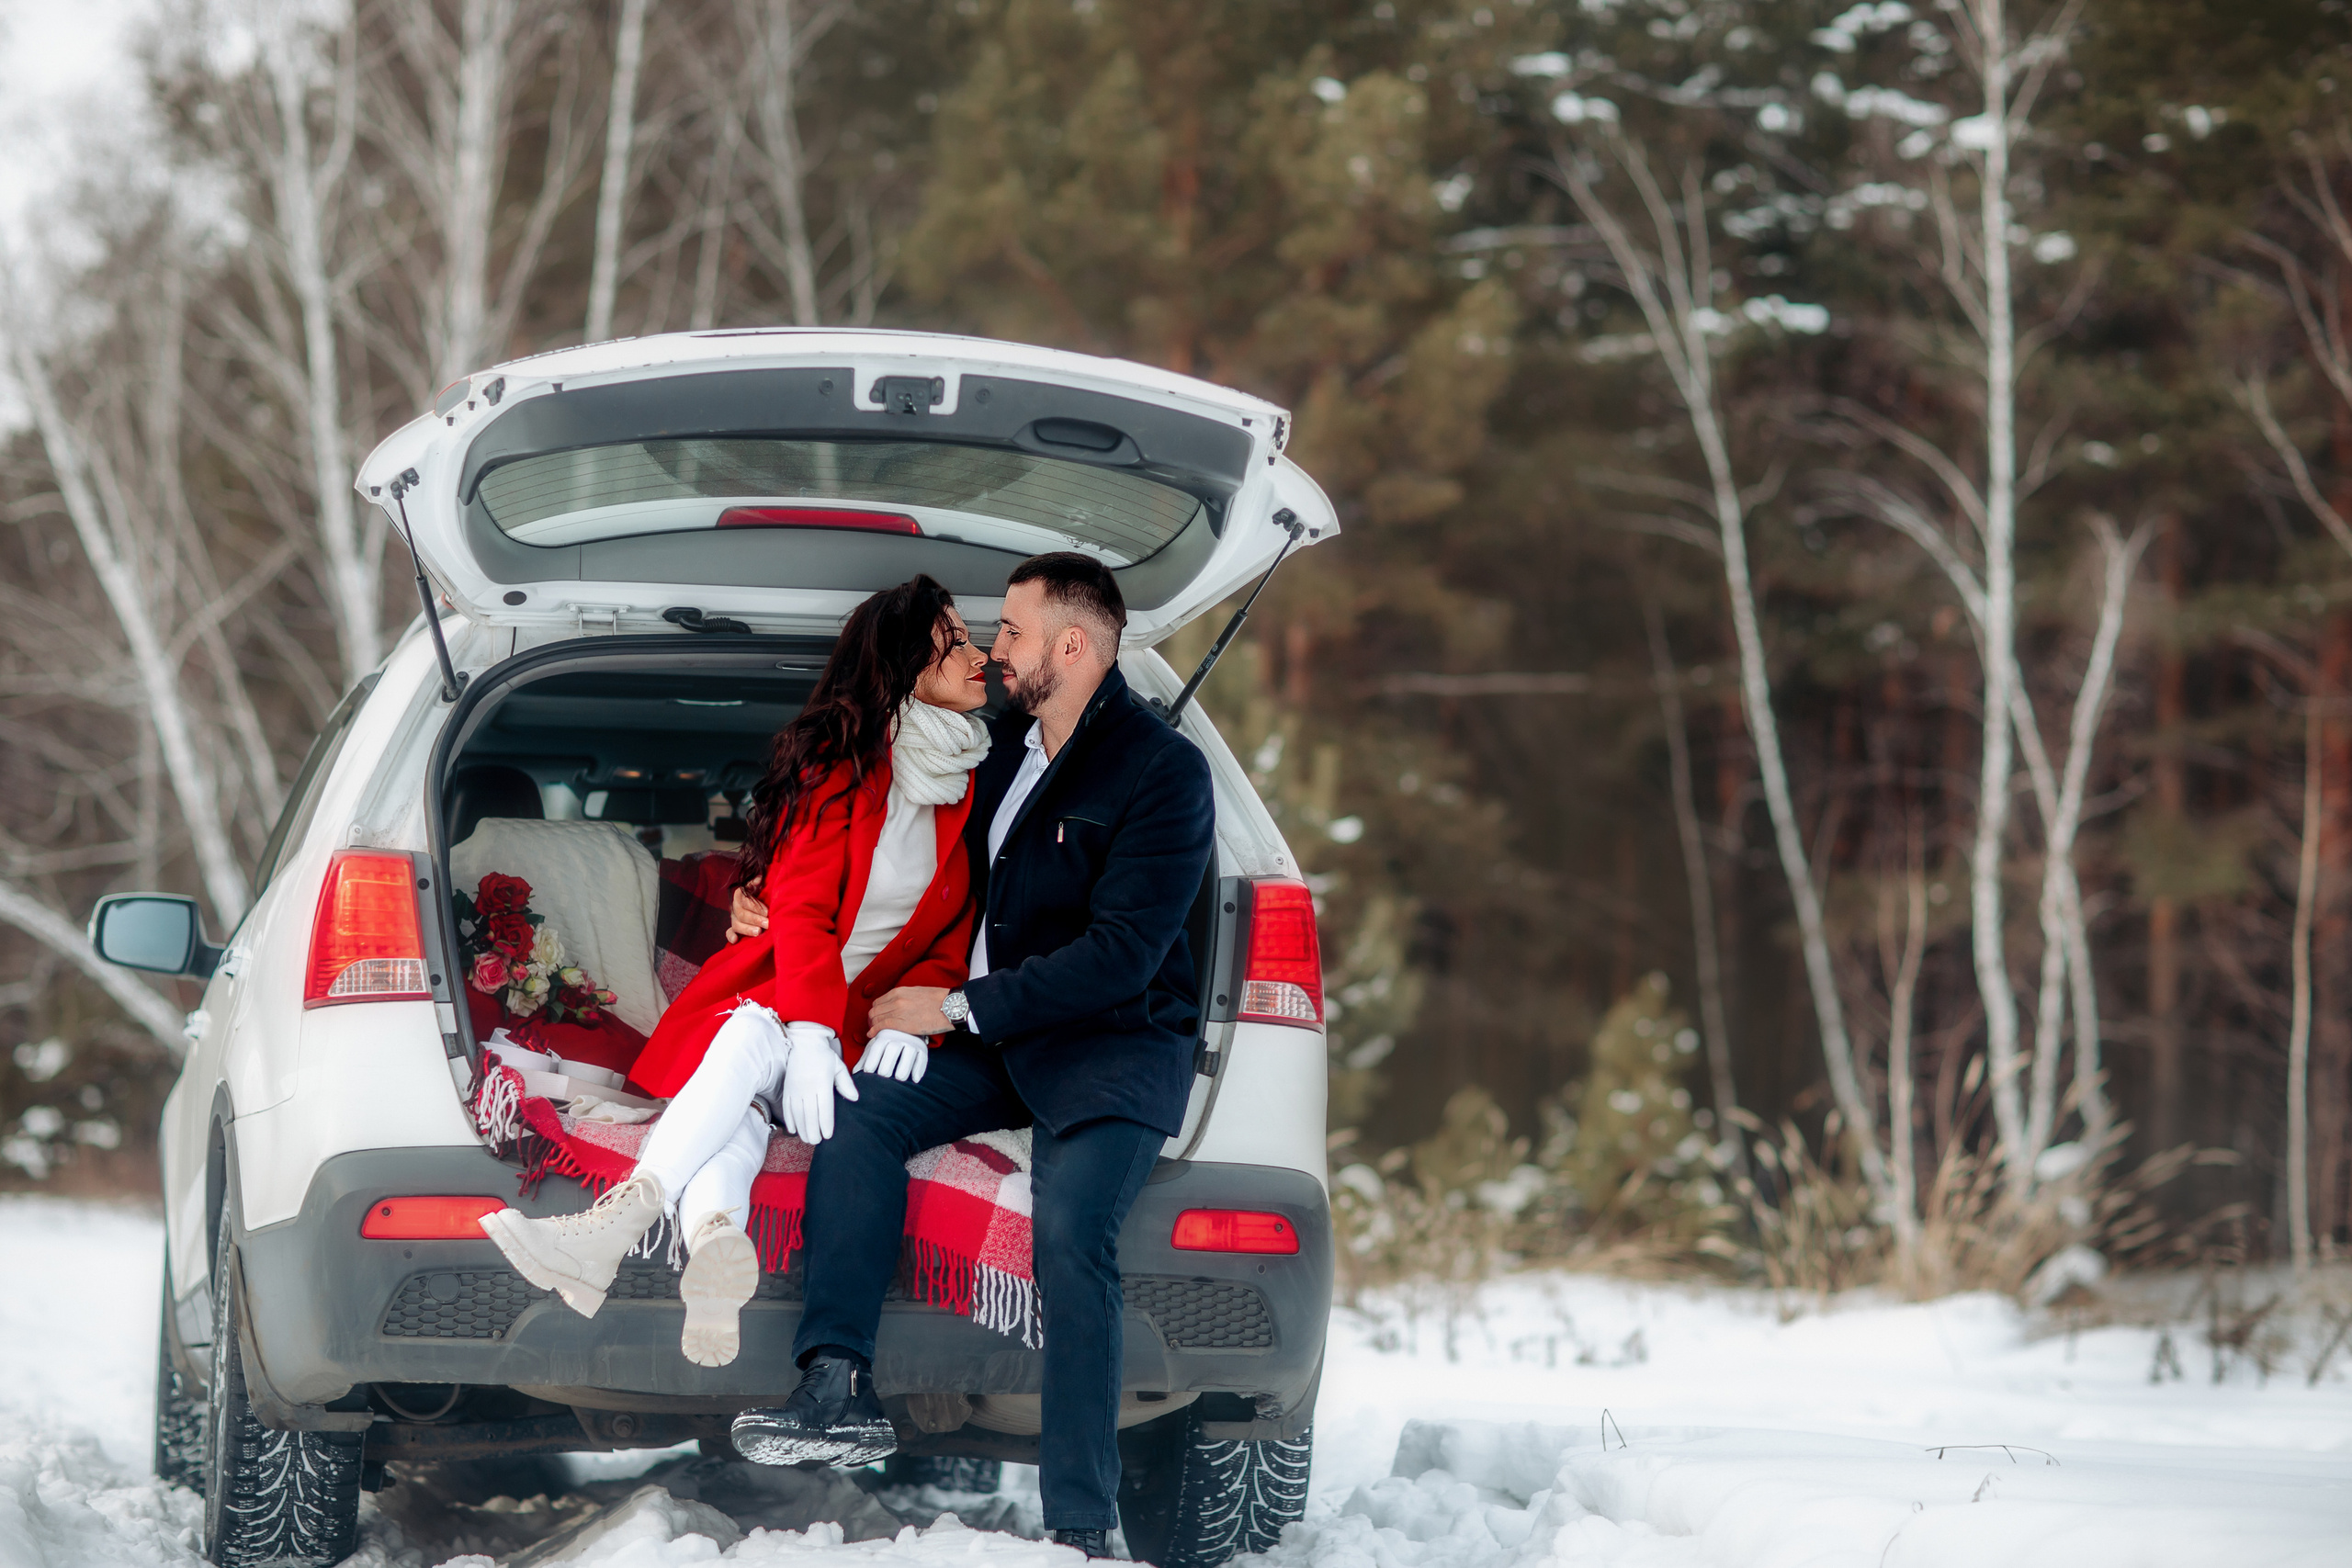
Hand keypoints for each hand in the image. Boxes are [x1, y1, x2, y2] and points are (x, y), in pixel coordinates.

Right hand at [726, 886, 768, 943]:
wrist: (763, 904)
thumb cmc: (763, 894)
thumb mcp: (761, 886)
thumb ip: (757, 882)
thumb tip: (758, 878)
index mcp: (741, 895)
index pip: (745, 900)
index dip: (755, 906)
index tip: (767, 912)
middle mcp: (736, 906)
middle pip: (742, 913)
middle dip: (755, 919)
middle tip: (767, 923)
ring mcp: (734, 918)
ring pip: (736, 924)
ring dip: (747, 929)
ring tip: (758, 932)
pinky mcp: (735, 928)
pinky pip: (730, 932)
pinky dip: (731, 936)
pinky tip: (735, 940)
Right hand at [778, 1022, 856, 1140]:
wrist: (804, 1043)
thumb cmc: (824, 1056)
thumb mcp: (839, 1066)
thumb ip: (846, 1083)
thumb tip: (854, 1098)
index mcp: (822, 1082)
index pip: (824, 1107)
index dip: (825, 1123)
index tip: (828, 1135)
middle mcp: (807, 1086)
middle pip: (809, 1113)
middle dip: (813, 1130)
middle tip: (817, 1142)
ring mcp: (795, 1088)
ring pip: (797, 1113)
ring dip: (802, 1128)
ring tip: (807, 1140)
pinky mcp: (787, 1088)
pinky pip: (787, 1107)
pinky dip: (790, 1120)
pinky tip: (794, 1130)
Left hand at [855, 1029, 929, 1082]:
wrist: (907, 1029)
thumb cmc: (886, 1043)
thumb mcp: (874, 1047)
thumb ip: (864, 1060)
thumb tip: (855, 1074)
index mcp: (884, 1036)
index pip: (877, 1047)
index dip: (872, 1059)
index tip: (867, 1071)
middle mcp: (898, 1037)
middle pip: (892, 1050)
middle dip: (888, 1063)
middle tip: (883, 1075)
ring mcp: (911, 1042)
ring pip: (908, 1054)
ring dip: (904, 1066)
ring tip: (899, 1078)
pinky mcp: (922, 1048)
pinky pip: (922, 1058)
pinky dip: (919, 1069)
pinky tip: (915, 1079)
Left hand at [868, 986, 951, 1038]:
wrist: (949, 1006)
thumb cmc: (938, 1000)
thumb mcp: (917, 992)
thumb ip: (905, 997)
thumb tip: (899, 1005)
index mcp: (899, 992)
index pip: (879, 1001)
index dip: (876, 1011)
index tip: (877, 1017)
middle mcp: (896, 1000)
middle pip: (875, 1010)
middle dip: (872, 1019)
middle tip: (874, 1026)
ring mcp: (898, 1011)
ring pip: (875, 1018)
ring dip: (872, 1026)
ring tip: (874, 1031)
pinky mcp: (902, 1023)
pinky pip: (881, 1026)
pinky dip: (874, 1031)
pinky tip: (872, 1035)